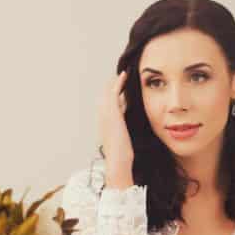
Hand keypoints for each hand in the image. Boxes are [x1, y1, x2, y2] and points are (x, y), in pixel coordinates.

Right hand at [99, 70, 133, 188]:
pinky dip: (119, 83)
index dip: (117, 97)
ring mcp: (105, 114)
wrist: (118, 161)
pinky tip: (125, 75)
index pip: (110, 106)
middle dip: (115, 87)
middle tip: (124, 76)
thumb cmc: (123, 157)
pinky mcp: (111, 112)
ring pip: (109, 92)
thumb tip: (131, 131)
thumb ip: (125, 133)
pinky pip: (114, 92)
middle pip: (107, 96)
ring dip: (117, 82)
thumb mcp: (124, 142)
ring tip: (125, 72)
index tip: (124, 90)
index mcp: (106, 124)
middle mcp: (103, 117)